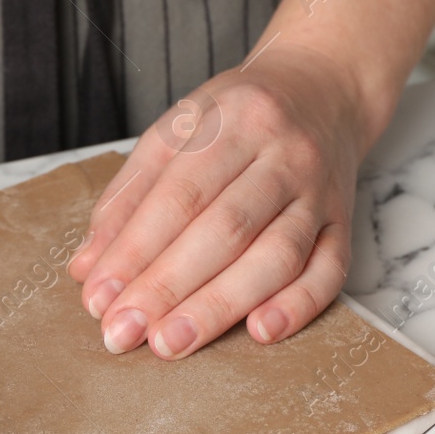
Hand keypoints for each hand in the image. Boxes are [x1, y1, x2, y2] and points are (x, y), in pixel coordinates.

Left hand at [67, 44, 371, 357]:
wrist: (324, 91)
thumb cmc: (237, 118)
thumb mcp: (177, 130)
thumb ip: (130, 195)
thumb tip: (89, 266)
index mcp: (233, 120)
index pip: (178, 195)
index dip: (135, 250)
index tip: (100, 297)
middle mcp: (283, 154)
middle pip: (225, 229)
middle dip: (168, 287)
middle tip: (125, 331)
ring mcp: (320, 191)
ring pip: (276, 255)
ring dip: (221, 306)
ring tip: (171, 342)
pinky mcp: (345, 224)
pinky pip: (329, 271)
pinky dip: (297, 306)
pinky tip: (260, 332)